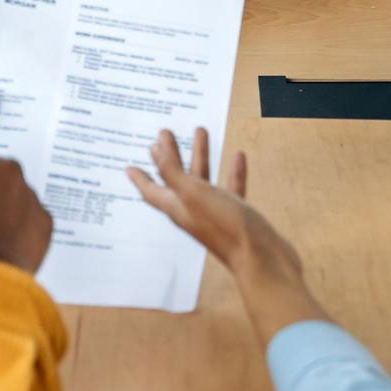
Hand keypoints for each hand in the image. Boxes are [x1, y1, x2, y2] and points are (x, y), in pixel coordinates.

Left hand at [129, 128, 326, 342]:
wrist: (261, 258)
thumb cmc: (224, 227)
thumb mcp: (192, 193)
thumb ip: (173, 171)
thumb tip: (156, 151)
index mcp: (177, 208)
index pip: (151, 190)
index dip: (140, 177)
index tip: (129, 166)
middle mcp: (193, 210)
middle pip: (177, 179)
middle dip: (170, 157)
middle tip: (164, 136)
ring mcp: (216, 213)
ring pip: (204, 179)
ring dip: (201, 156)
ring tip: (200, 132)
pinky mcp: (238, 215)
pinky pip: (232, 188)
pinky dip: (233, 171)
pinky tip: (237, 155)